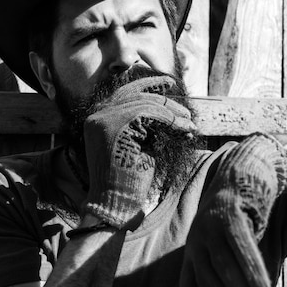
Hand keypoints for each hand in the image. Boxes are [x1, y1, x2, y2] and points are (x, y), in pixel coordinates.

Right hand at [82, 76, 195, 229]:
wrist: (115, 202)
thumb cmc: (128, 179)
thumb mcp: (136, 143)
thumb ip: (143, 124)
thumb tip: (168, 107)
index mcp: (97, 119)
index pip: (124, 92)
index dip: (148, 85)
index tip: (168, 84)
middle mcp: (97, 116)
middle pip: (136, 96)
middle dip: (165, 100)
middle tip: (185, 109)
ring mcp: (104, 120)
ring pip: (146, 104)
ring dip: (172, 114)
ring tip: (188, 125)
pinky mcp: (116, 127)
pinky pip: (150, 114)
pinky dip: (171, 121)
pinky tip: (184, 129)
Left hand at [180, 133, 286, 286]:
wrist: (244, 172)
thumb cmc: (240, 219)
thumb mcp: (229, 247)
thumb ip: (231, 274)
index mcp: (193, 253)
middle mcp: (196, 240)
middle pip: (206, 281)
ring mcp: (209, 224)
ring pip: (222, 265)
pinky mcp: (228, 210)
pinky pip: (239, 244)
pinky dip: (251, 269)